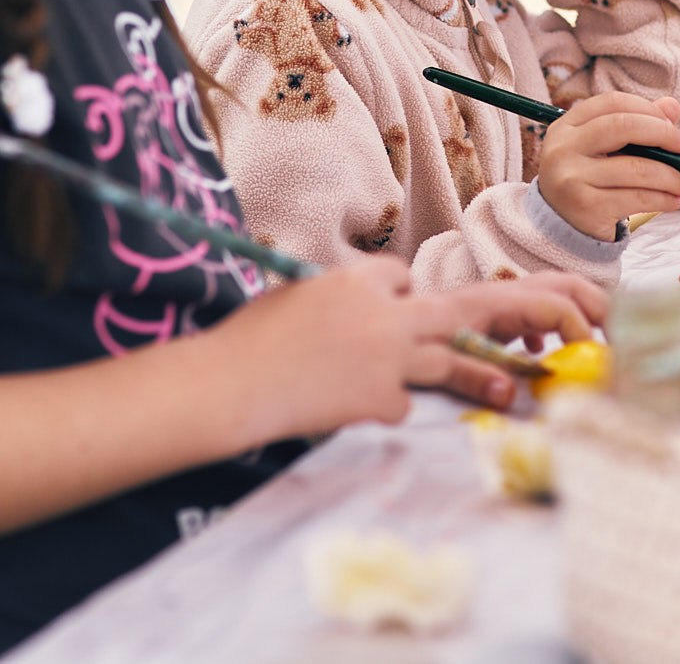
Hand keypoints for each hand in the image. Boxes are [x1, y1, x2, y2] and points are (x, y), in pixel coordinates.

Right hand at [209, 256, 425, 435]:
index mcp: (357, 280)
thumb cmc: (252, 334)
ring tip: (388, 375)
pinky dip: (386, 407)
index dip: (394, 291)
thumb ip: (339, 293)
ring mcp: (389, 359)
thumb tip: (357, 302)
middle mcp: (383, 315)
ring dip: (418, 368)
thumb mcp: (299, 292)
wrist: (235, 382)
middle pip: (444, 315)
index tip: (382, 306)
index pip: (401, 273)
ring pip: (440, 361)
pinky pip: (406, 404)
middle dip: (433, 325)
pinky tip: (357, 405)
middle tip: (410, 340)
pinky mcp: (382, 398)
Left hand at [410, 272, 613, 408]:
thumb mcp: (432, 363)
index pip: (552, 304)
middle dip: (596, 306)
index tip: (590, 362)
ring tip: (597, 343)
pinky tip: (540, 353)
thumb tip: (509, 394)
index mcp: (491, 303)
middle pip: (562, 284)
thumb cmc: (403, 346)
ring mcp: (494, 301)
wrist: (371, 332)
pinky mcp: (487, 314)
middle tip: (619, 339)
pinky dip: (551, 323)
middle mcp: (497, 294)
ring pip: (551, 292)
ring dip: (580, 311)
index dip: (579, 329)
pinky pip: (532, 307)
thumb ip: (471, 376)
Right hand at [539, 92, 679, 238]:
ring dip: (671, 176)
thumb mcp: (604, 148)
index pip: (613, 103)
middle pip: (623, 126)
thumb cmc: (589, 178)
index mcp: (566, 126)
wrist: (560, 225)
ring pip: (636, 168)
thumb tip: (672, 107)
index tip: (672, 123)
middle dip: (663, 134)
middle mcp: (563, 148)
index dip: (648, 109)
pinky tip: (673, 201)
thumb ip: (636, 123)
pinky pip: (638, 198)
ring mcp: (572, 178)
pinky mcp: (587, 207)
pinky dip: (664, 199)